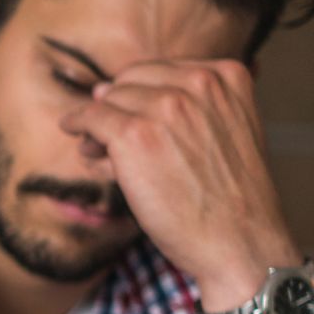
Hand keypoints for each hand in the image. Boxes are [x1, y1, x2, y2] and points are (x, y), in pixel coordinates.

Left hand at [60, 60, 302, 310]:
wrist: (240, 242)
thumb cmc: (229, 197)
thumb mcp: (227, 131)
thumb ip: (182, 107)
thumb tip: (99, 89)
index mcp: (227, 75)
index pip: (160, 71)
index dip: (140, 98)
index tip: (137, 122)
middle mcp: (199, 83)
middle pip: (131, 82)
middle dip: (119, 109)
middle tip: (112, 141)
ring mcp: (166, 107)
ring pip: (109, 100)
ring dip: (100, 127)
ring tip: (102, 154)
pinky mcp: (134, 134)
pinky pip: (90, 117)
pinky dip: (77, 123)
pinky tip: (73, 132)